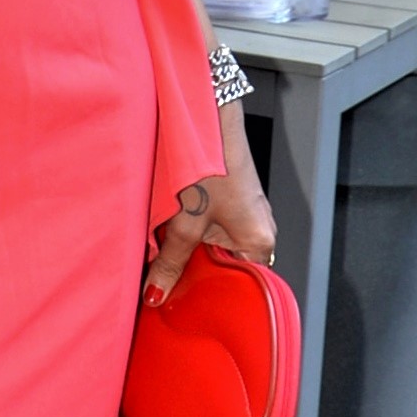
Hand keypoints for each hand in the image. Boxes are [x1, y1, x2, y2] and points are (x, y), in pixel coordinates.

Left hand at [143, 105, 276, 305]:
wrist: (209, 117)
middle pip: (222, 264)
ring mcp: (245, 214)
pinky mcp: (230, 199)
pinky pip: (208, 224)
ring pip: (212, 243)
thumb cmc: (210, 167)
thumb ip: (171, 262)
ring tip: (163, 245)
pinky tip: (169, 223)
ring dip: (187, 246)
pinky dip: (189, 227)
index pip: (236, 285)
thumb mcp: (186, 222)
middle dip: (192, 268)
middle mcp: (258, 231)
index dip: (205, 292)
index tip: (177, 298)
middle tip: (162, 273)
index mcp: (259, 243)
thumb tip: (157, 295)